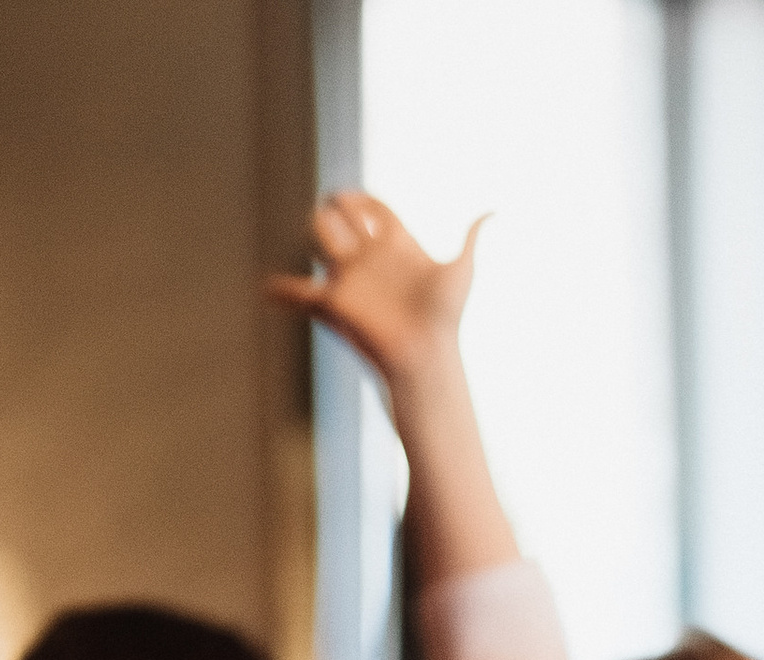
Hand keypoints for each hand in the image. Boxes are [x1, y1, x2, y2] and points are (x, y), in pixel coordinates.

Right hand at [267, 191, 479, 387]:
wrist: (425, 357)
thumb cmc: (445, 318)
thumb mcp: (461, 271)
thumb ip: (471, 238)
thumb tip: (496, 211)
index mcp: (396, 245)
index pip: (373, 208)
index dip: (365, 198)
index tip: (360, 198)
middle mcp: (370, 259)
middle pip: (343, 218)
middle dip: (335, 205)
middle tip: (333, 203)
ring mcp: (350, 279)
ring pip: (320, 241)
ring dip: (314, 230)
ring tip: (315, 229)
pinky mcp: (333, 303)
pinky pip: (300, 294)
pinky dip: (281, 291)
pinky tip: (267, 289)